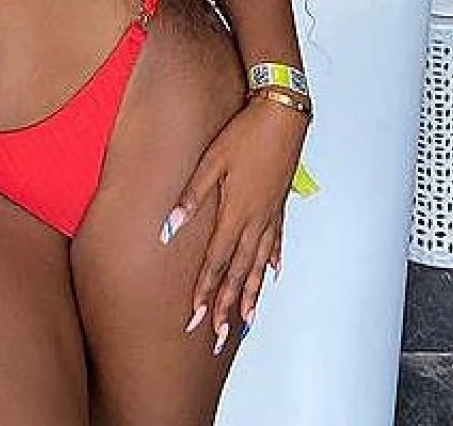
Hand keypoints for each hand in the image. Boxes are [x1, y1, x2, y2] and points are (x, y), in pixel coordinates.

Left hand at [159, 96, 308, 352]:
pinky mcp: (279, 205)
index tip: (194, 317)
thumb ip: (190, 196)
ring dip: (251, 293)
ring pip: (259, 264)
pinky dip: (271, 263)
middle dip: (226, 306)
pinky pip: (275, 243)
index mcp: (235, 212)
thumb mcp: (211, 160)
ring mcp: (270, 215)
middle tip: (218, 335)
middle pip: (238, 272)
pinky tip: (271, 274)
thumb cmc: (245, 133)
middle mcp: (255, 220)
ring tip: (246, 320)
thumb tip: (168, 228)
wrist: (283, 116)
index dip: (204, 291)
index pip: (216, 262)